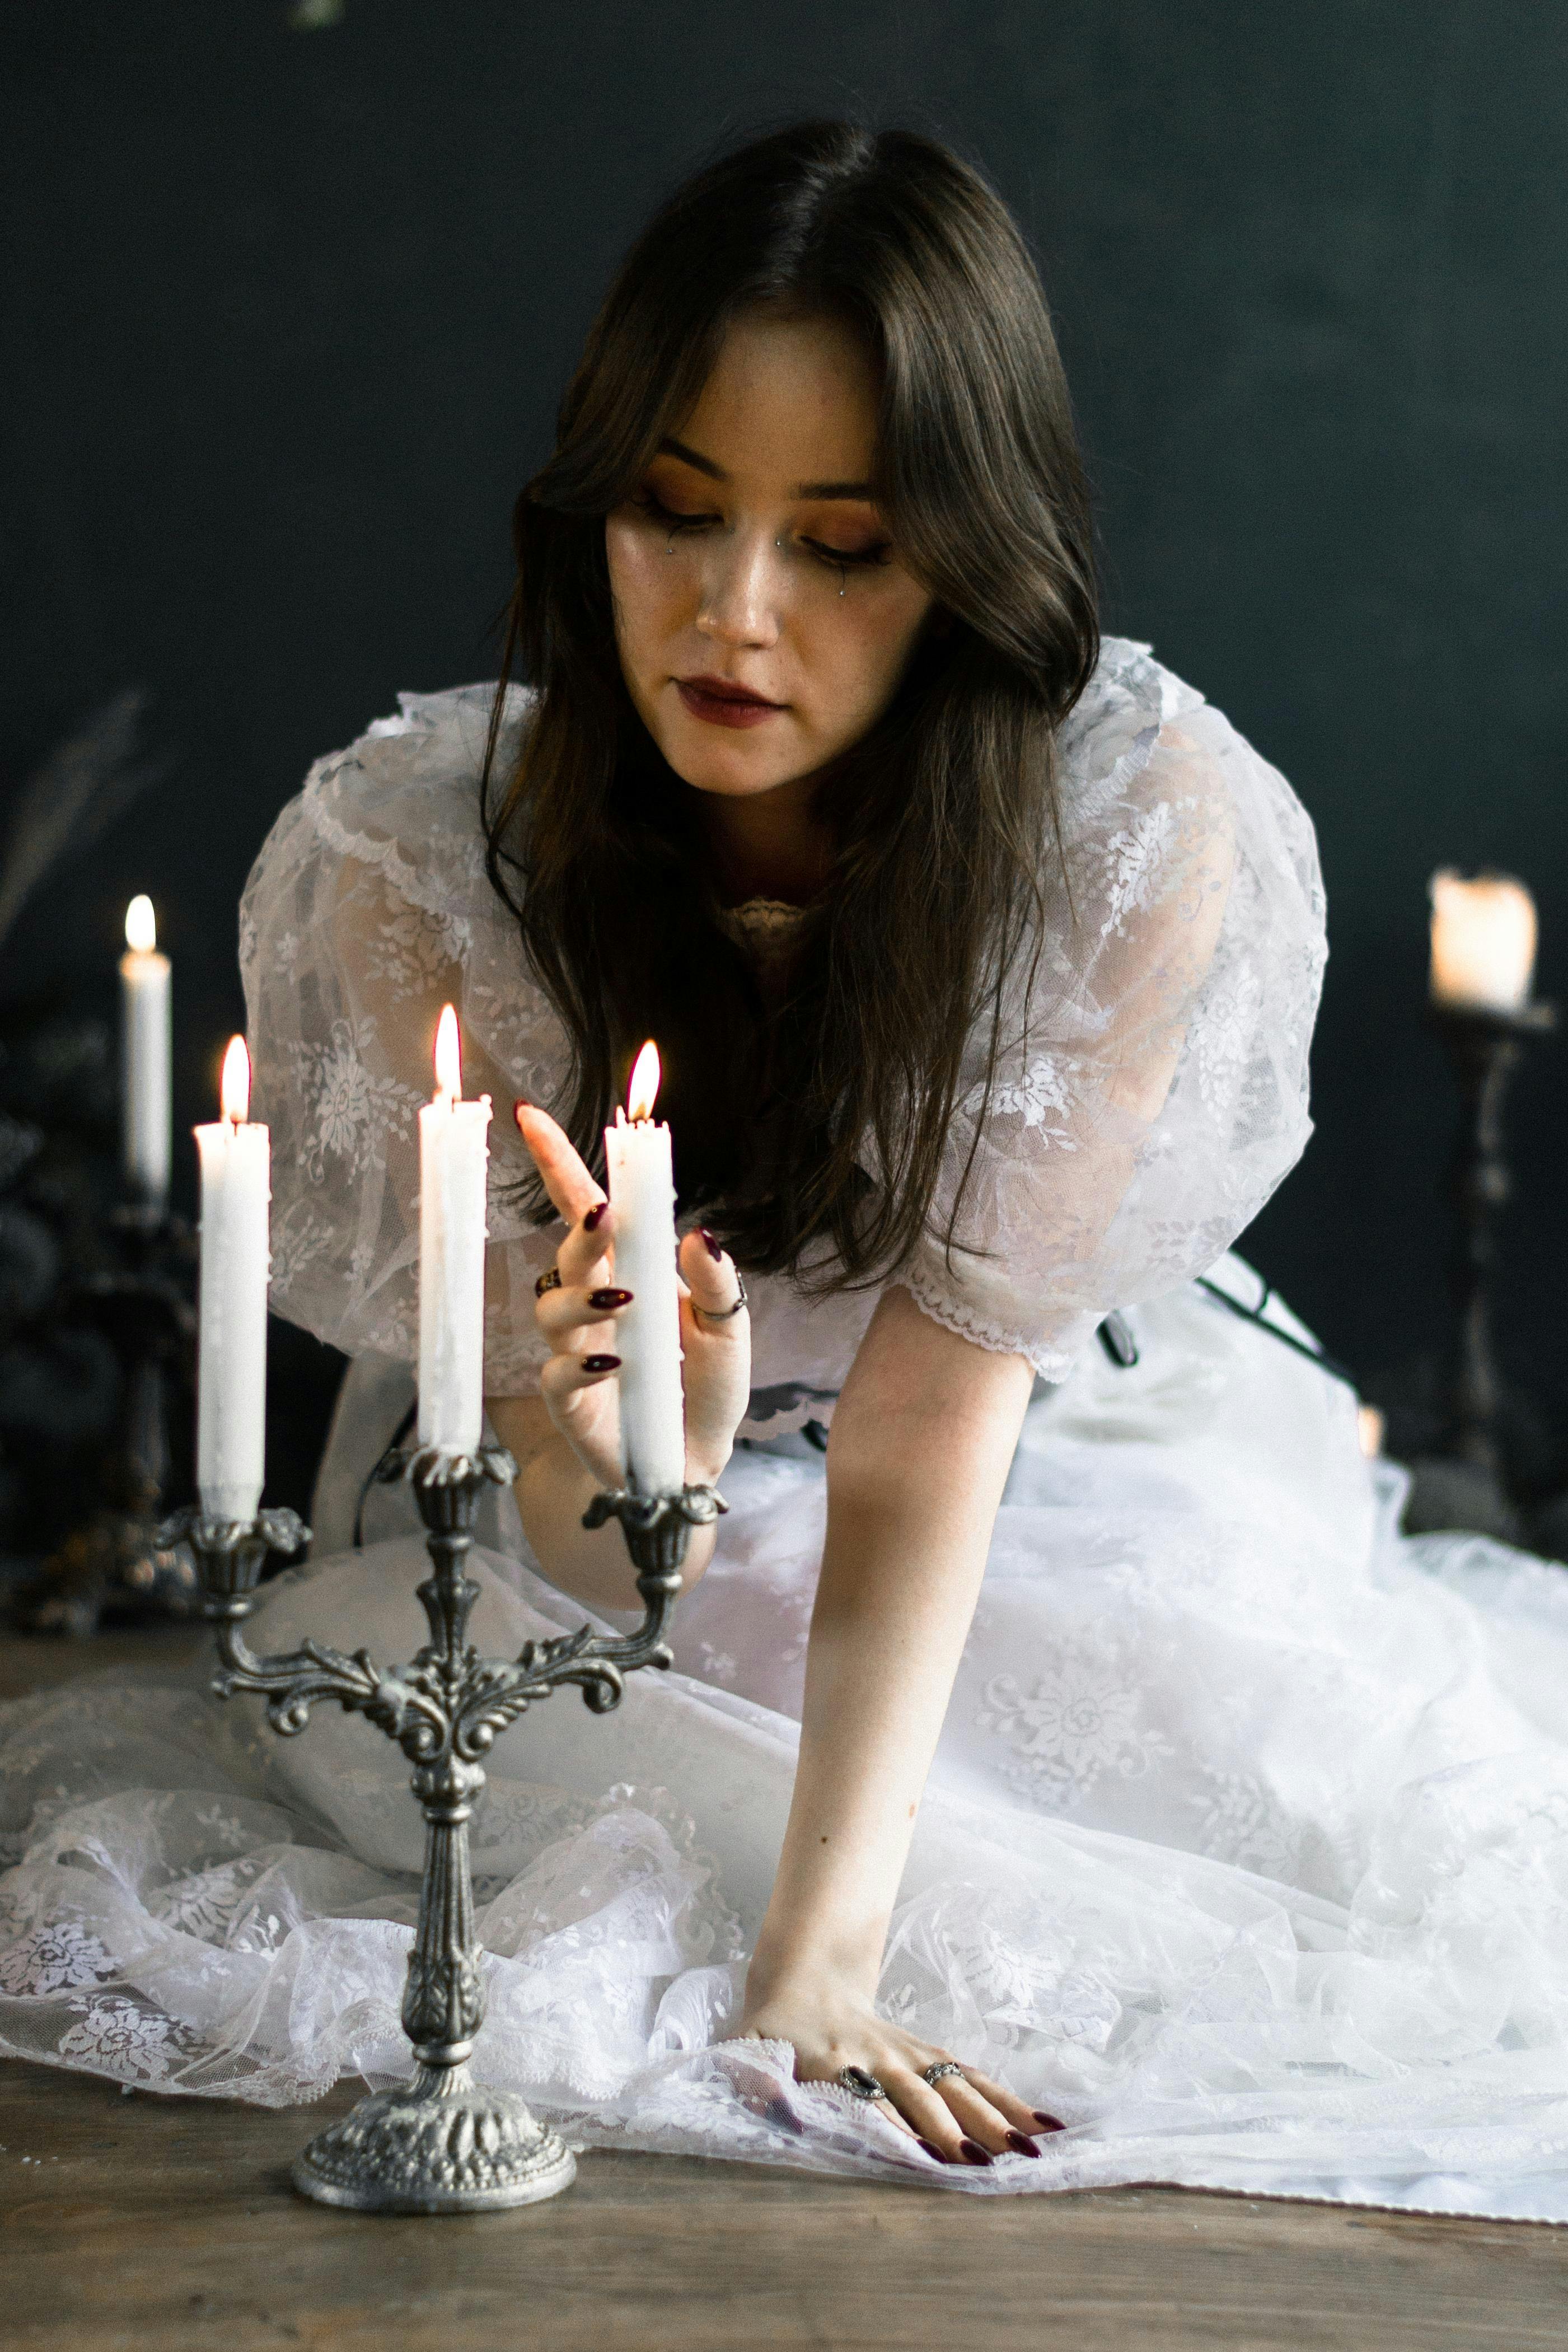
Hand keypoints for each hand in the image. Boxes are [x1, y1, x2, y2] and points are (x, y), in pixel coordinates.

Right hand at [514, 1102, 751, 1491]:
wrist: (696, 1465)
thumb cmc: (706, 1391)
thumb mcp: (729, 1330)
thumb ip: (717, 1283)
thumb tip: (697, 1232)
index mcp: (629, 1274)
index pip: (586, 1210)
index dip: (559, 1164)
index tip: (531, 1116)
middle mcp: (594, 1306)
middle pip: (569, 1253)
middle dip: (580, 1231)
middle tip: (603, 1214)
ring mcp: (576, 1352)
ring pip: (552, 1309)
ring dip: (582, 1298)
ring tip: (622, 1302)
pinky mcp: (570, 1403)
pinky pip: (555, 1374)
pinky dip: (579, 1363)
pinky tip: (610, 1361)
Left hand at [738, 1973, 1062, 2165]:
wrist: (804, 1979)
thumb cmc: (771, 2030)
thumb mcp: (746, 2049)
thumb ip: (751, 2074)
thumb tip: (760, 2098)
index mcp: (834, 2063)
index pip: (871, 2102)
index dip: (898, 2129)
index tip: (927, 2158)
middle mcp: (880, 2058)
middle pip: (924, 2096)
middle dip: (957, 2130)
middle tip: (991, 2165)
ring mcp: (909, 2054)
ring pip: (957, 2085)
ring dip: (994, 2116)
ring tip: (1032, 2148)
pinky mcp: (928, 2053)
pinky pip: (970, 2076)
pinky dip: (1006, 2098)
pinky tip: (1042, 2123)